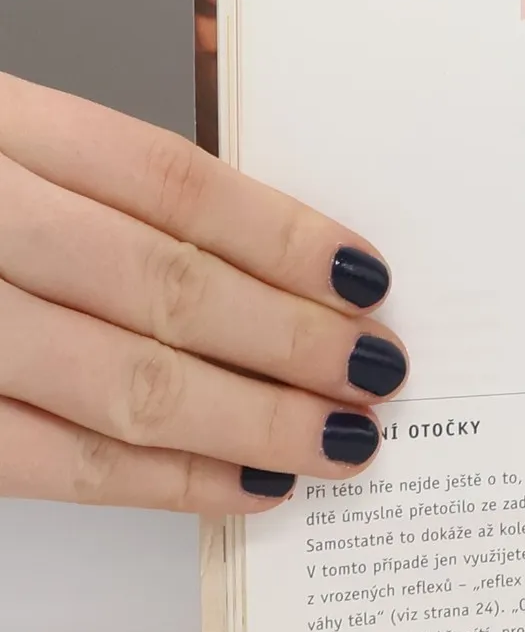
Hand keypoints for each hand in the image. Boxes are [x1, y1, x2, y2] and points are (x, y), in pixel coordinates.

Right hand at [0, 74, 403, 513]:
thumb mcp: (3, 143)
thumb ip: (105, 182)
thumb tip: (278, 244)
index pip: (165, 179)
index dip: (281, 233)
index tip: (369, 277)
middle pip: (157, 285)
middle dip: (288, 339)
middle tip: (380, 371)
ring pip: (115, 382)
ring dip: (248, 421)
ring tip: (342, 440)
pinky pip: (46, 462)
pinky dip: (160, 482)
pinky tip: (246, 488)